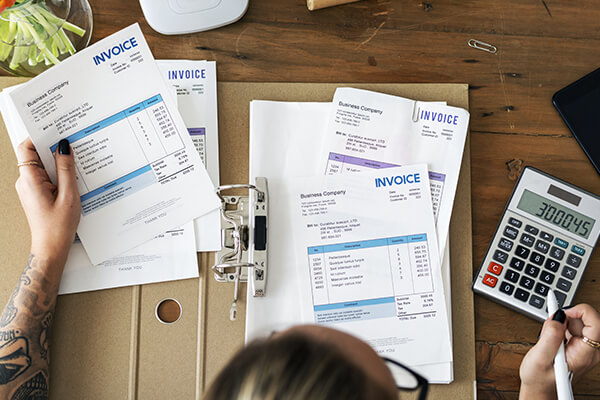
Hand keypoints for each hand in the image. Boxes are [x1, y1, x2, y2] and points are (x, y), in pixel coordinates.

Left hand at [15, 138, 79, 260]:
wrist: (51, 248)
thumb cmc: (58, 226)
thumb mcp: (68, 195)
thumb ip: (66, 169)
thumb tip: (64, 147)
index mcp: (29, 180)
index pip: (26, 148)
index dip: (39, 136)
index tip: (55, 130)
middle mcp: (26, 181)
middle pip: (35, 155)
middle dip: (53, 148)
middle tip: (71, 144)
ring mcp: (30, 187)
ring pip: (43, 165)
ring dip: (58, 163)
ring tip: (76, 164)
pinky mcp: (37, 193)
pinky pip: (47, 176)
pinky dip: (59, 173)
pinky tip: (72, 178)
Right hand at [519, 304, 599, 398]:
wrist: (540, 391)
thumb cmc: (540, 381)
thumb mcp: (540, 357)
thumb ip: (550, 335)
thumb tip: (558, 316)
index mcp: (585, 354)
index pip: (596, 323)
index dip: (579, 311)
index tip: (562, 311)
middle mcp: (589, 351)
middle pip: (586, 321)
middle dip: (566, 318)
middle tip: (549, 327)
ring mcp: (584, 348)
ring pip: (578, 323)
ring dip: (561, 324)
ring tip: (548, 338)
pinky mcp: (577, 346)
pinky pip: (572, 328)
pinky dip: (559, 328)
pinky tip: (551, 340)